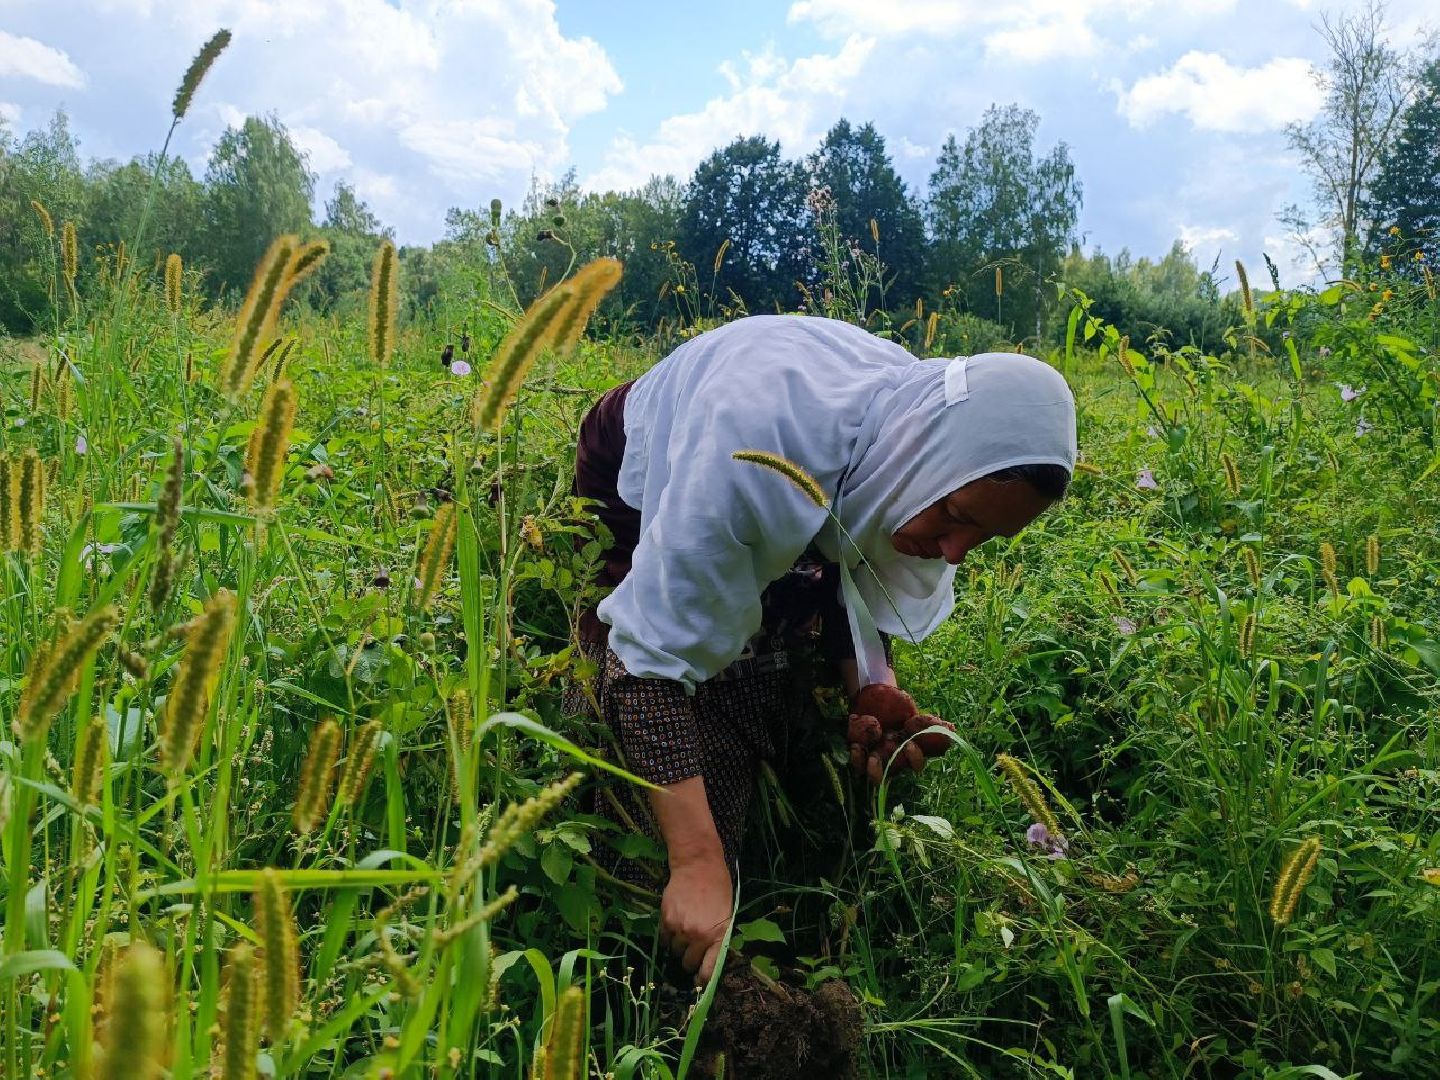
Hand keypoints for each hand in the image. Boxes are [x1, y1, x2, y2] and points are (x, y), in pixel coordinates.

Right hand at [660, 853, 732, 982]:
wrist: (698, 866)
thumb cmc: (718, 889)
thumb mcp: (727, 915)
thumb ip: (718, 939)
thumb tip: (708, 962)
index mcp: (719, 936)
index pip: (709, 969)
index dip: (703, 980)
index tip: (699, 982)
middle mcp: (699, 936)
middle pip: (688, 963)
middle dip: (690, 960)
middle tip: (692, 951)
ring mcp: (681, 928)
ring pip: (675, 952)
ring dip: (679, 947)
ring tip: (684, 933)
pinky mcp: (666, 920)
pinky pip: (665, 940)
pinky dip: (668, 937)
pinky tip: (675, 926)